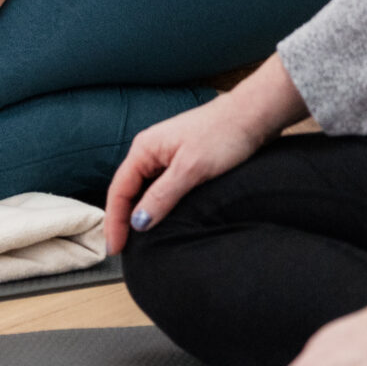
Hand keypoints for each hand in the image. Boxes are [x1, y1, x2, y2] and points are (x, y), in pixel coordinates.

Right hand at [103, 87, 274, 252]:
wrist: (252, 116)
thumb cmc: (223, 135)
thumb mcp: (191, 169)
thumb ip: (162, 196)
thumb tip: (138, 223)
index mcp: (145, 148)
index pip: (119, 190)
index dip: (114, 221)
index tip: (115, 249)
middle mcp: (150, 150)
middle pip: (127, 189)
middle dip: (121, 219)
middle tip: (122, 250)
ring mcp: (166, 155)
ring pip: (143, 188)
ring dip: (138, 213)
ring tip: (137, 241)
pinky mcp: (182, 160)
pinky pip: (159, 186)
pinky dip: (155, 204)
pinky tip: (160, 219)